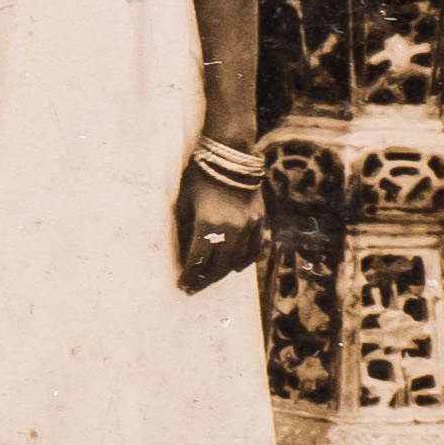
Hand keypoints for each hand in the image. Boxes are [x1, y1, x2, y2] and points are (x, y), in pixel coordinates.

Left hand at [174, 156, 268, 293]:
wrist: (230, 156)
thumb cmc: (200, 178)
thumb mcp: (185, 204)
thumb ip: (187, 231)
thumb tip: (187, 255)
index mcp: (208, 225)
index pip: (198, 261)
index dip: (190, 276)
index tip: (183, 286)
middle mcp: (231, 229)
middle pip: (219, 266)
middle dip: (205, 280)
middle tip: (195, 288)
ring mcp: (249, 226)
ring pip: (238, 260)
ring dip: (224, 272)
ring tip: (211, 278)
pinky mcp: (260, 220)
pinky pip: (255, 248)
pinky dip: (246, 260)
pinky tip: (237, 266)